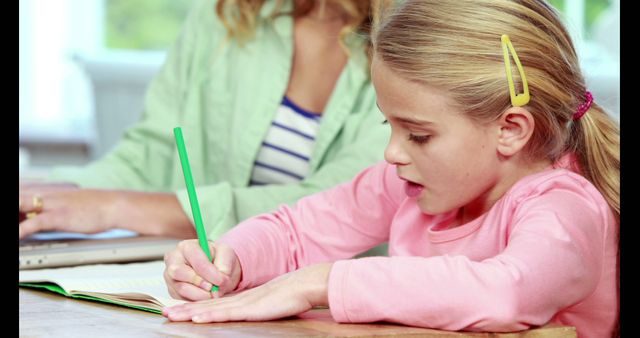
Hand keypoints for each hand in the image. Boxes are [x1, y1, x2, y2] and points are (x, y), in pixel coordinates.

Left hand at [19, 181, 195, 238]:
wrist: (115, 205)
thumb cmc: (94, 208)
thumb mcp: (67, 204)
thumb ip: (48, 209)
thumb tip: (35, 219)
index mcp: (45, 192)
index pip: (21, 193)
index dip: (18, 205)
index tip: (19, 215)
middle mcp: (45, 195)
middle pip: (18, 198)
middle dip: (14, 210)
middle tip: (16, 221)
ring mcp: (51, 205)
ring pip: (19, 206)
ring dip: (14, 216)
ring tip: (12, 228)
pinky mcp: (58, 216)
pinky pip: (33, 223)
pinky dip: (22, 230)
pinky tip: (17, 236)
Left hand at [162, 262, 331, 322]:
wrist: (303, 285)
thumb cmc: (290, 295)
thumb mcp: (267, 303)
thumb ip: (255, 308)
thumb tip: (249, 312)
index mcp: (241, 300)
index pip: (213, 304)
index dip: (194, 307)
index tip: (178, 310)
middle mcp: (238, 300)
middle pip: (206, 306)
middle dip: (184, 310)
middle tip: (165, 313)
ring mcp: (243, 304)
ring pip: (211, 309)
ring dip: (190, 313)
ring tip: (172, 316)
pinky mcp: (250, 309)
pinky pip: (226, 313)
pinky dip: (210, 316)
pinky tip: (197, 319)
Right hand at [163, 240, 241, 300]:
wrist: (217, 270)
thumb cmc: (219, 259)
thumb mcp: (227, 255)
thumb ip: (224, 265)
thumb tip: (220, 281)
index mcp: (187, 247)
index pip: (195, 260)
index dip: (209, 273)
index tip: (221, 281)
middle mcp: (174, 260)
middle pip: (178, 272)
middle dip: (199, 283)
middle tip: (213, 290)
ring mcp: (170, 276)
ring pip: (180, 289)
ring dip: (200, 295)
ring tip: (213, 294)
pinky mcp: (172, 291)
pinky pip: (181, 299)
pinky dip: (197, 301)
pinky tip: (206, 297)